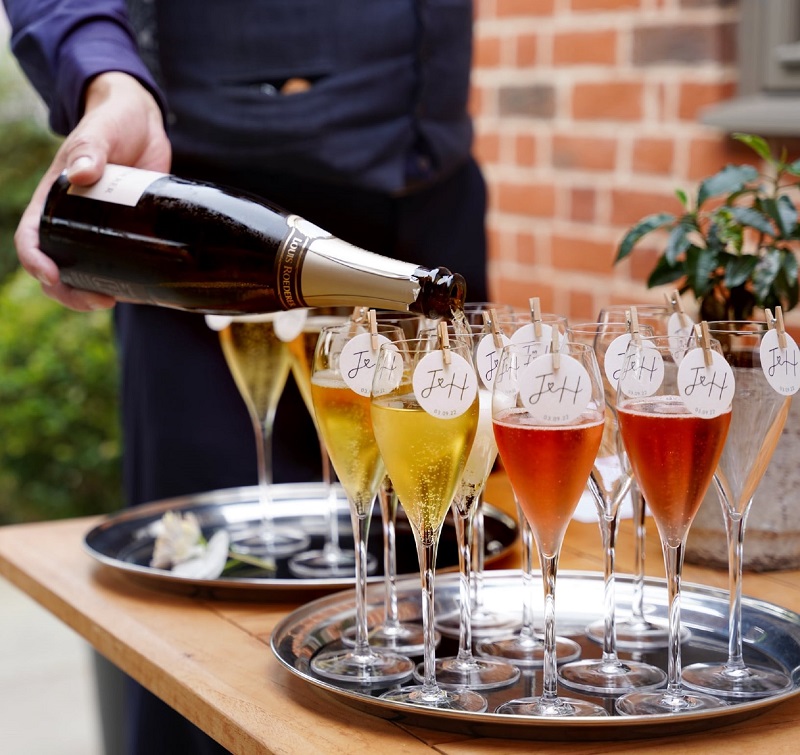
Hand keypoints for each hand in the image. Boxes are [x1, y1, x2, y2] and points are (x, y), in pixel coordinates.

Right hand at [15, 72, 171, 310]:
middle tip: (99, 300)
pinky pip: (119, 264)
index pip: (31, 236)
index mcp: (54, 198)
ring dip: (93, 292)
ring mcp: (100, 228)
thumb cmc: (113, 121)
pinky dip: (124, 282)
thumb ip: (92, 149)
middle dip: (69, 291)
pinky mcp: (127, 231)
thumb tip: (83, 174)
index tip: (52, 276)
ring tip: (114, 300)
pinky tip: (140, 294)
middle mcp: (72, 218)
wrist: (143, 122)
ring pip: (86, 271)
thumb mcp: (101, 132)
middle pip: (58, 265)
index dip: (35, 260)